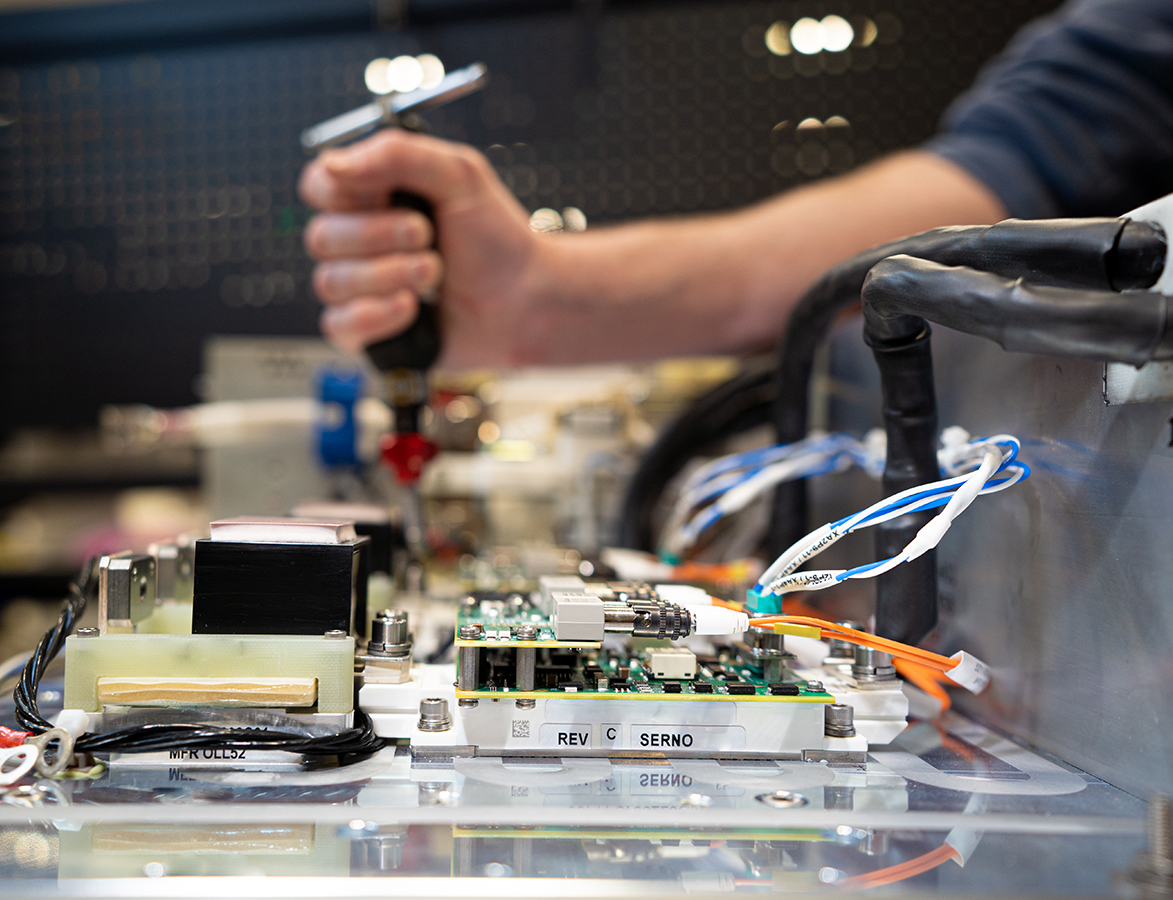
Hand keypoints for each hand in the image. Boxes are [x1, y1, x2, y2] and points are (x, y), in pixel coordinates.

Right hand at [299, 130, 544, 367]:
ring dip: (390, 275)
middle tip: (427, 236)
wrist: (526, 300)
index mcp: (373, 195)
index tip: (389, 195)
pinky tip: (412, 308)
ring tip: (434, 272)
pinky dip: (377, 316)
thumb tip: (335, 163)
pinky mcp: (369, 330)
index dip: (344, 192)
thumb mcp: (459, 175)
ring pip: (331, 282)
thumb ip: (398, 154)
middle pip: (321, 237)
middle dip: (380, 236)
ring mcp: (362, 288)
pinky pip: (339, 326)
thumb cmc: (497, 239)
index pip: (318, 185)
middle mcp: (360, 241)